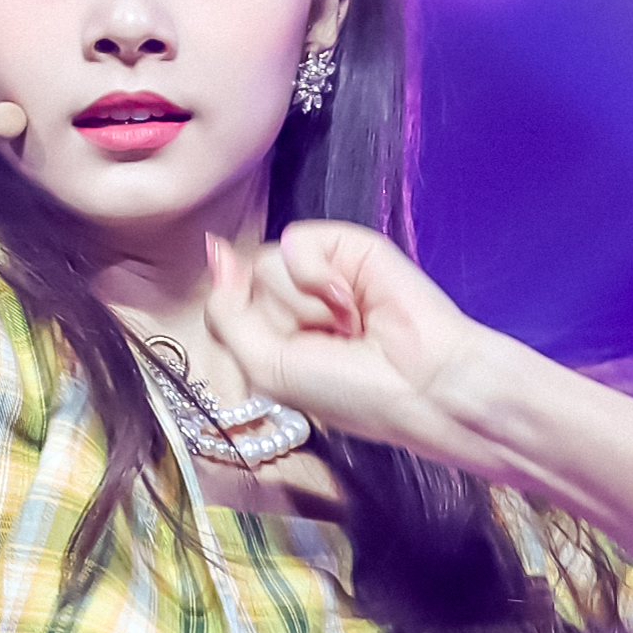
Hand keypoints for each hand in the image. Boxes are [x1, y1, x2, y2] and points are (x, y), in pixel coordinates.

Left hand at [205, 221, 497, 469]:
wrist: (418, 384)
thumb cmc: (351, 391)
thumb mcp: (265, 365)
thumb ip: (226, 311)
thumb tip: (214, 249)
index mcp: (273, 331)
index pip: (226, 305)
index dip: (247, 328)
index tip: (285, 357)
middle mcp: (293, 299)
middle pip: (244, 285)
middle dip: (281, 324)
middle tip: (327, 347)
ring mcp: (320, 269)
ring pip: (266, 263)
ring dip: (304, 307)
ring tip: (346, 328)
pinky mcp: (347, 244)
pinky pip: (297, 241)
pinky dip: (317, 277)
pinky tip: (349, 303)